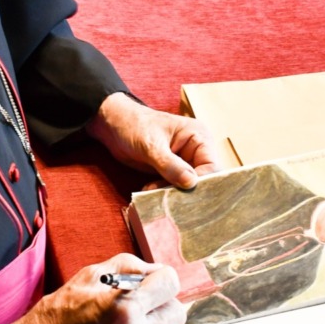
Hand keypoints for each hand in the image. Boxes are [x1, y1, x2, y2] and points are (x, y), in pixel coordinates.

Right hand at [11, 254, 185, 323]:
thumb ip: (130, 266)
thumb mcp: (92, 274)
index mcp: (125, 308)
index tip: (154, 278)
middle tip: (144, 300)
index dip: (163, 277)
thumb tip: (156, 270)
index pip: (171, 285)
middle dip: (163, 302)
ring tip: (118, 322)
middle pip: (177, 313)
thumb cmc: (63, 309)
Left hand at [85, 93, 219, 188]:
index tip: (184, 193)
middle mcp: (195, 150)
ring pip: (187, 186)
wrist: (113, 126)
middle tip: (168, 198)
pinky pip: (174, 187)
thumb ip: (170, 165)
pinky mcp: (171, 171)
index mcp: (199, 137)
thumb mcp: (152, 146)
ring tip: (153, 191)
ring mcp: (183, 162)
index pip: (211, 166)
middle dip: (185, 190)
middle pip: (202, 178)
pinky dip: (163, 191)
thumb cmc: (134, 126)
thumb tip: (191, 183)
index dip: (201, 182)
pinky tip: (149, 190)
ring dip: (171, 192)